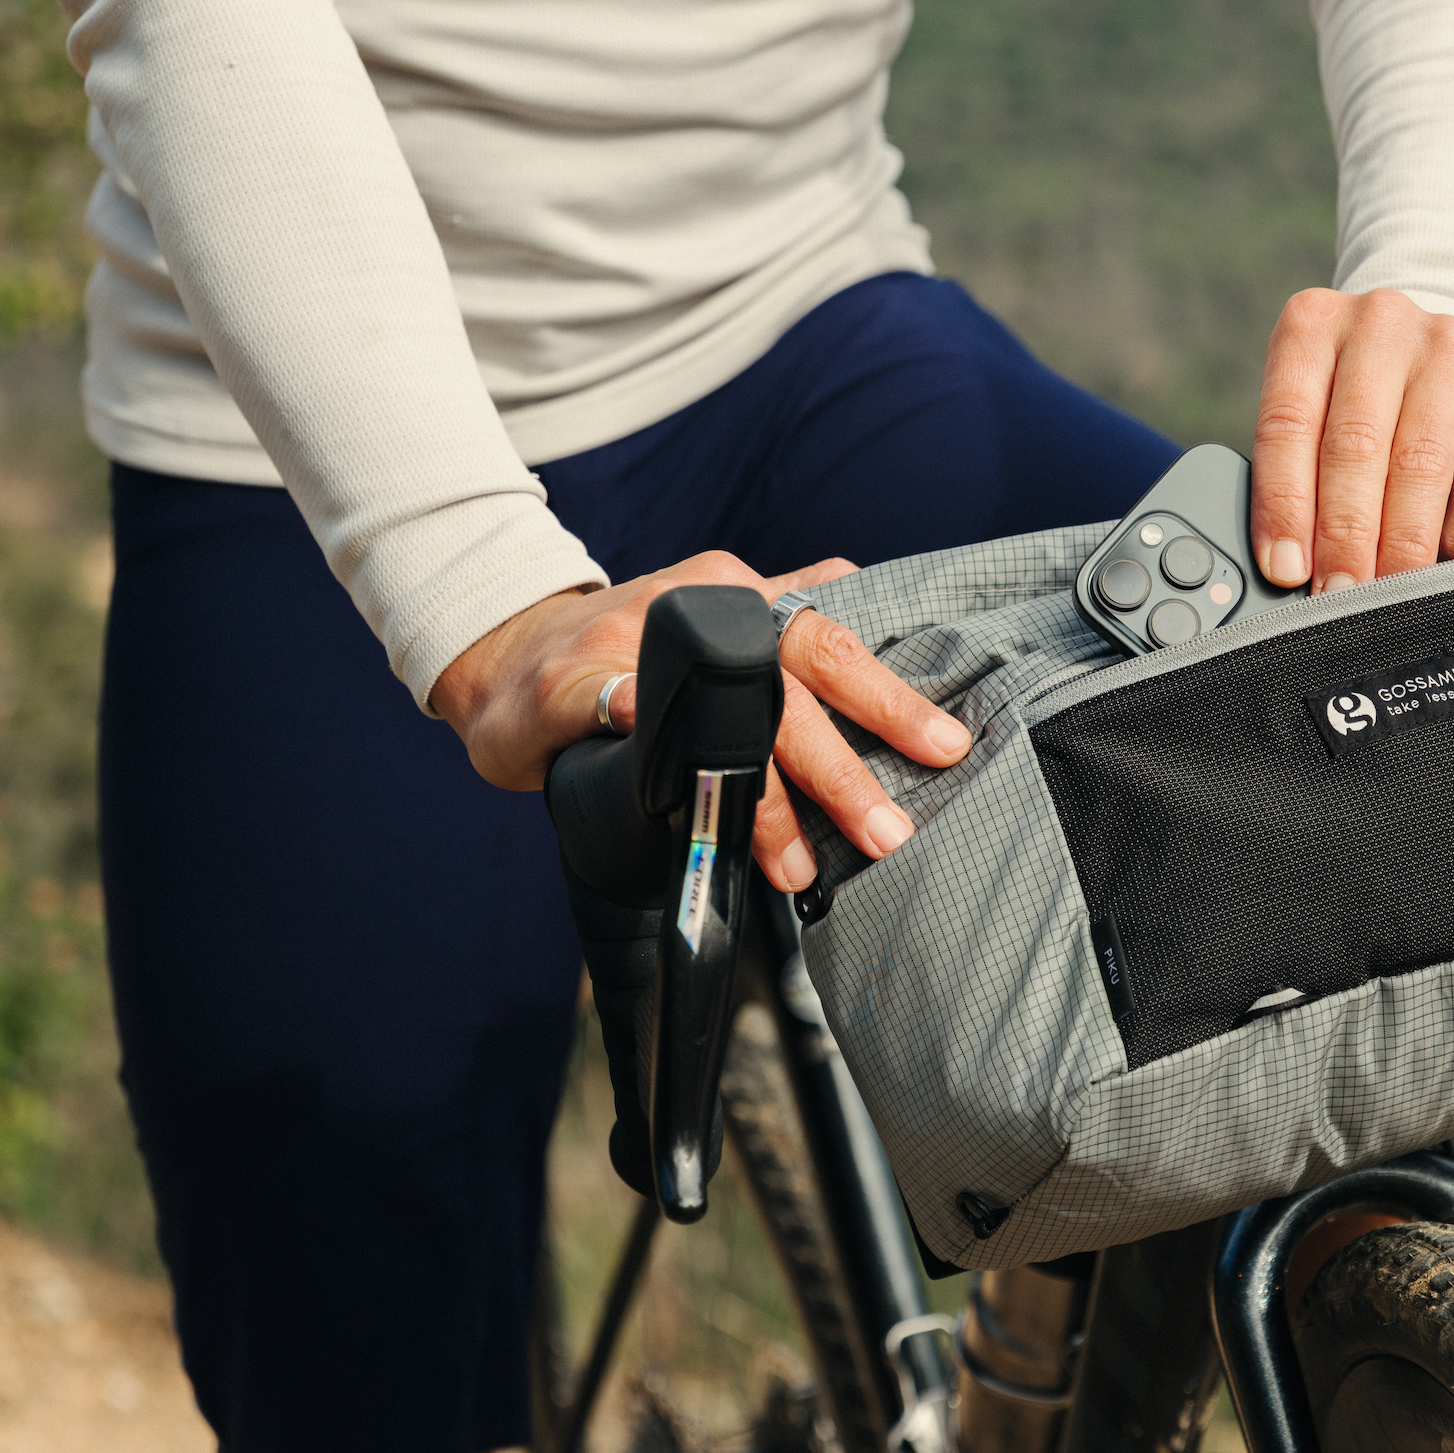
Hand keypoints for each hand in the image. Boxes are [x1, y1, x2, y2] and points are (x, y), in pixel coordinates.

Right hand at [431, 550, 971, 891]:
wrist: (505, 648)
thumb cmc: (625, 646)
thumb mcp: (710, 611)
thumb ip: (781, 607)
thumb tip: (856, 584)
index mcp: (744, 594)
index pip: (835, 642)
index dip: (891, 695)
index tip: (948, 747)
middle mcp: (700, 604)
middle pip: (790, 678)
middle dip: (842, 765)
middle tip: (886, 831)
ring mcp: (634, 639)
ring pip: (716, 711)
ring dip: (762, 796)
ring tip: (797, 868)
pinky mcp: (571, 681)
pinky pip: (623, 712)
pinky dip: (655, 745)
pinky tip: (685, 798)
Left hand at [1249, 287, 1453, 593]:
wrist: (1443, 353)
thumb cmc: (1359, 401)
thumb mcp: (1314, 411)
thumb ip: (1294, 472)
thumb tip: (1286, 568)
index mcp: (1313, 327)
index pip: (1287, 423)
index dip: (1284, 504)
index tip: (1286, 569)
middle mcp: (1381, 324)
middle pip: (1355, 445)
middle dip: (1344, 536)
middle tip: (1337, 597)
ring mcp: (1451, 350)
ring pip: (1420, 465)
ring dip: (1399, 546)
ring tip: (1384, 596)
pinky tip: (1441, 560)